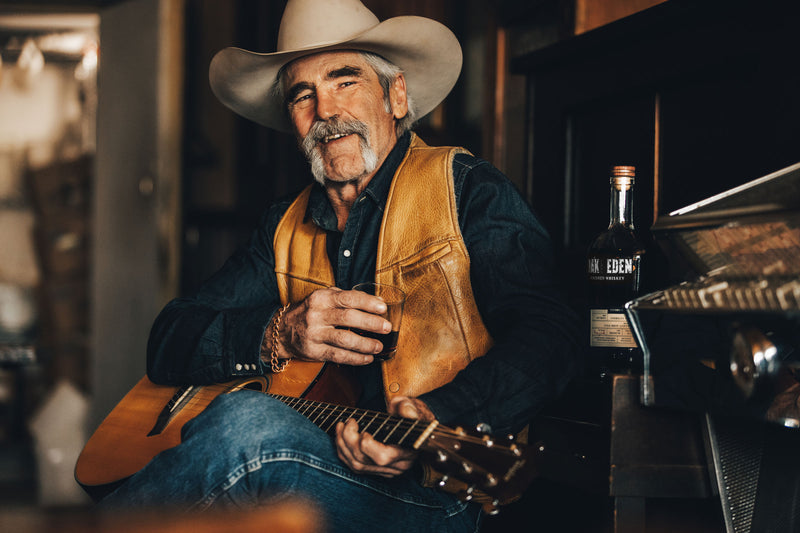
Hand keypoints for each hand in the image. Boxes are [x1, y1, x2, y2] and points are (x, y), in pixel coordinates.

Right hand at [272, 288, 391, 364]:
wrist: (283, 331)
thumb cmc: (310, 312)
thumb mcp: (324, 298)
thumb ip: (348, 297)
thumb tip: (378, 301)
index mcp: (321, 298)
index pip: (347, 298)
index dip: (367, 303)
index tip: (382, 307)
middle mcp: (316, 315)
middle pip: (348, 318)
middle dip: (370, 323)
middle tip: (386, 327)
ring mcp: (314, 334)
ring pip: (344, 340)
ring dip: (365, 344)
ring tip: (379, 346)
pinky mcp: (314, 351)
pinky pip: (338, 356)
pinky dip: (355, 358)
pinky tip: (367, 358)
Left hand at [335, 396, 435, 476]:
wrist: (418, 427)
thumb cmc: (415, 416)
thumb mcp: (415, 407)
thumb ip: (409, 407)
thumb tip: (405, 410)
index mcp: (408, 452)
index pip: (382, 457)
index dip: (367, 445)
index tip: (363, 429)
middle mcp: (397, 466)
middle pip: (364, 461)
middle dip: (349, 440)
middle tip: (349, 421)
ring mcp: (386, 471)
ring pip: (357, 465)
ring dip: (343, 445)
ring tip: (341, 426)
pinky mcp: (378, 470)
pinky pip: (355, 466)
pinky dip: (344, 452)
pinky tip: (341, 437)